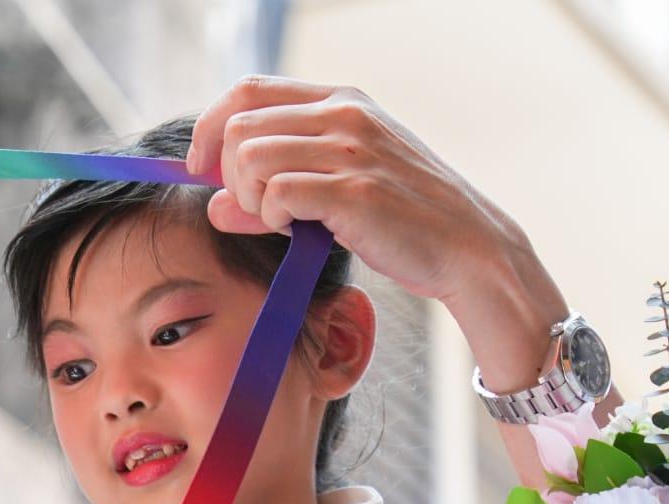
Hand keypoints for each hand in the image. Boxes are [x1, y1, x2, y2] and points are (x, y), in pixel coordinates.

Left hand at [187, 77, 571, 391]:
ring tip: (280, 221)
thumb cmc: (403, 221)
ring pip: (250, 158)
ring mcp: (351, 150)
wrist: (467, 247)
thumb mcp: (337, 193)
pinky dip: (271, 218)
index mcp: (342, 101)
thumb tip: (212, 204)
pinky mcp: (355, 191)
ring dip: (249, 198)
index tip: (201, 167)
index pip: (248, 90)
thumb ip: (274, 192)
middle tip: (253, 207)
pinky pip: (277, 194)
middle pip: (239, 125)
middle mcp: (345, 114)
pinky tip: (296, 231)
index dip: (210, 127)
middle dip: (228, 173)